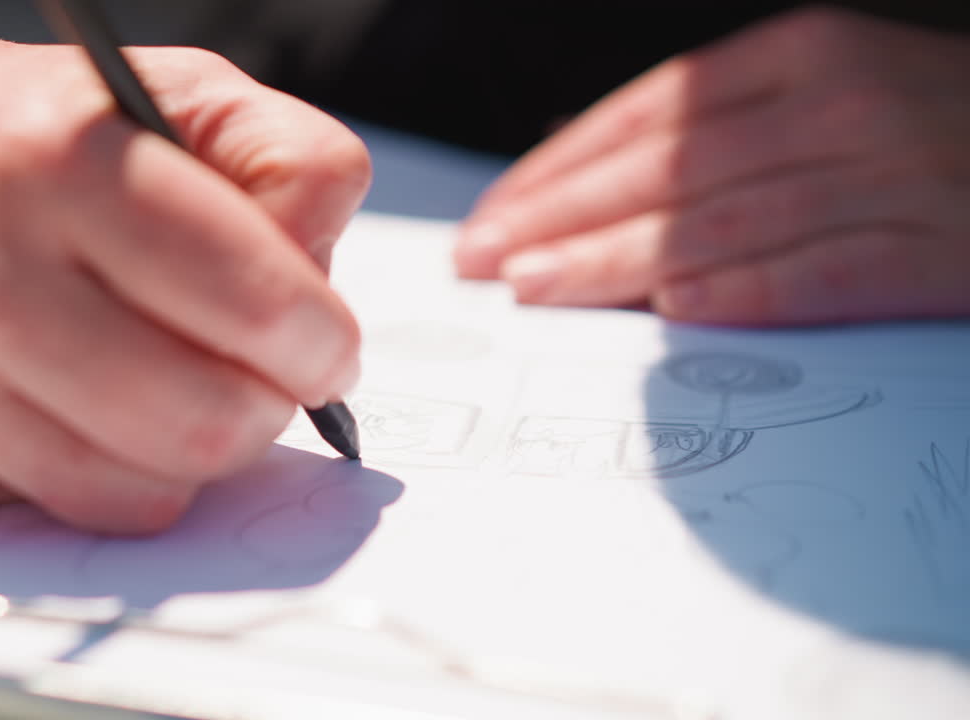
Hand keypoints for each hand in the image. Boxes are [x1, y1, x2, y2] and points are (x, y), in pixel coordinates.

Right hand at [0, 22, 368, 532]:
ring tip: (177, 382)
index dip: (323, 343)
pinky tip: (95, 408)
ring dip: (197, 452)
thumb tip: (321, 296)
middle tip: (260, 373)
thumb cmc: (25, 129)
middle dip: (269, 408)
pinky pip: (72, 509)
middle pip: (208, 421)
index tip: (322, 342)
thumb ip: (291, 165)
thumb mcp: (175, 94)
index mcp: (67, 164)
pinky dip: (118, 475)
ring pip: (146, 489)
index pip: (257, 304)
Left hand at [456, 7, 969, 324]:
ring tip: (538, 288)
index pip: (649, 114)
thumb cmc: (930, 129)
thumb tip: (576, 162)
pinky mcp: (940, 247)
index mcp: (801, 57)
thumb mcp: (822, 92)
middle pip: (669, 168)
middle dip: (561, 218)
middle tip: (486, 260)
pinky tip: (676, 313)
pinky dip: (747, 292)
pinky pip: (825, 271)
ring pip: (724, 222)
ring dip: (618, 261)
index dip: (557, 167)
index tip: (494, 214)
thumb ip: (711, 126)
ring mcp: (893, 172)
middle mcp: (839, 104)